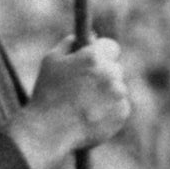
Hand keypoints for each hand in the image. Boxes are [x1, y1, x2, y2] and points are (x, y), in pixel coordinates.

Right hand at [7, 36, 130, 168]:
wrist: (49, 130)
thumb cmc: (47, 93)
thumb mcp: (51, 61)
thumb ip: (69, 44)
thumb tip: (83, 37)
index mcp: (94, 57)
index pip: (111, 46)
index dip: (102, 52)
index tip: (97, 59)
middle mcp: (110, 74)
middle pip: (115, 68)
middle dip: (103, 74)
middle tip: (85, 86)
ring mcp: (118, 95)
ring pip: (117, 89)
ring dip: (106, 93)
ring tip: (84, 104)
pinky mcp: (122, 114)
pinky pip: (119, 107)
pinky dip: (109, 110)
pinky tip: (90, 115)